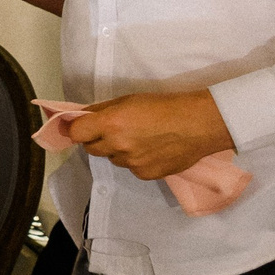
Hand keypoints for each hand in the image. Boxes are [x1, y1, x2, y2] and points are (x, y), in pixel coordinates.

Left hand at [67, 90, 234, 180]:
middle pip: (91, 149)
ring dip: (118, 151)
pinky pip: (131, 169)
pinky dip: (136, 161)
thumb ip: (102, 110)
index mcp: (110, 123)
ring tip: (140, 139)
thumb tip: (82, 117)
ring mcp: (132, 163)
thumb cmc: (164, 106)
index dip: (77, 130)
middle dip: (97, 140)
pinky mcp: (146, 174)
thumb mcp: (128, 100)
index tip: (82, 127)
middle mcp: (118, 145)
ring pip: (113, 159)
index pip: (76, 133)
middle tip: (114, 131)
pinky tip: (152, 150)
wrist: (198, 124)